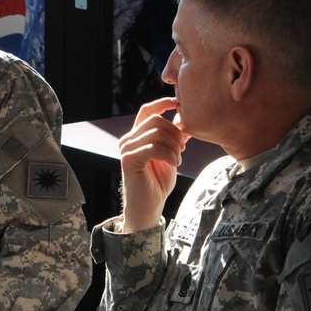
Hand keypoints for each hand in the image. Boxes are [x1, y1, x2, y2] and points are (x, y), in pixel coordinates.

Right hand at [119, 97, 188, 232]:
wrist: (149, 207)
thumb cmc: (158, 183)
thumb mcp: (170, 156)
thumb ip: (172, 139)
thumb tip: (183, 120)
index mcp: (137, 136)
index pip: (147, 111)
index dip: (163, 103)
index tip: (179, 103)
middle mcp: (128, 140)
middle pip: (155, 120)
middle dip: (175, 132)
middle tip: (182, 149)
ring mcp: (127, 149)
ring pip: (156, 133)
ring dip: (174, 146)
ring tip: (178, 159)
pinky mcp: (129, 160)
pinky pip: (154, 147)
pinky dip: (170, 154)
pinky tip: (175, 163)